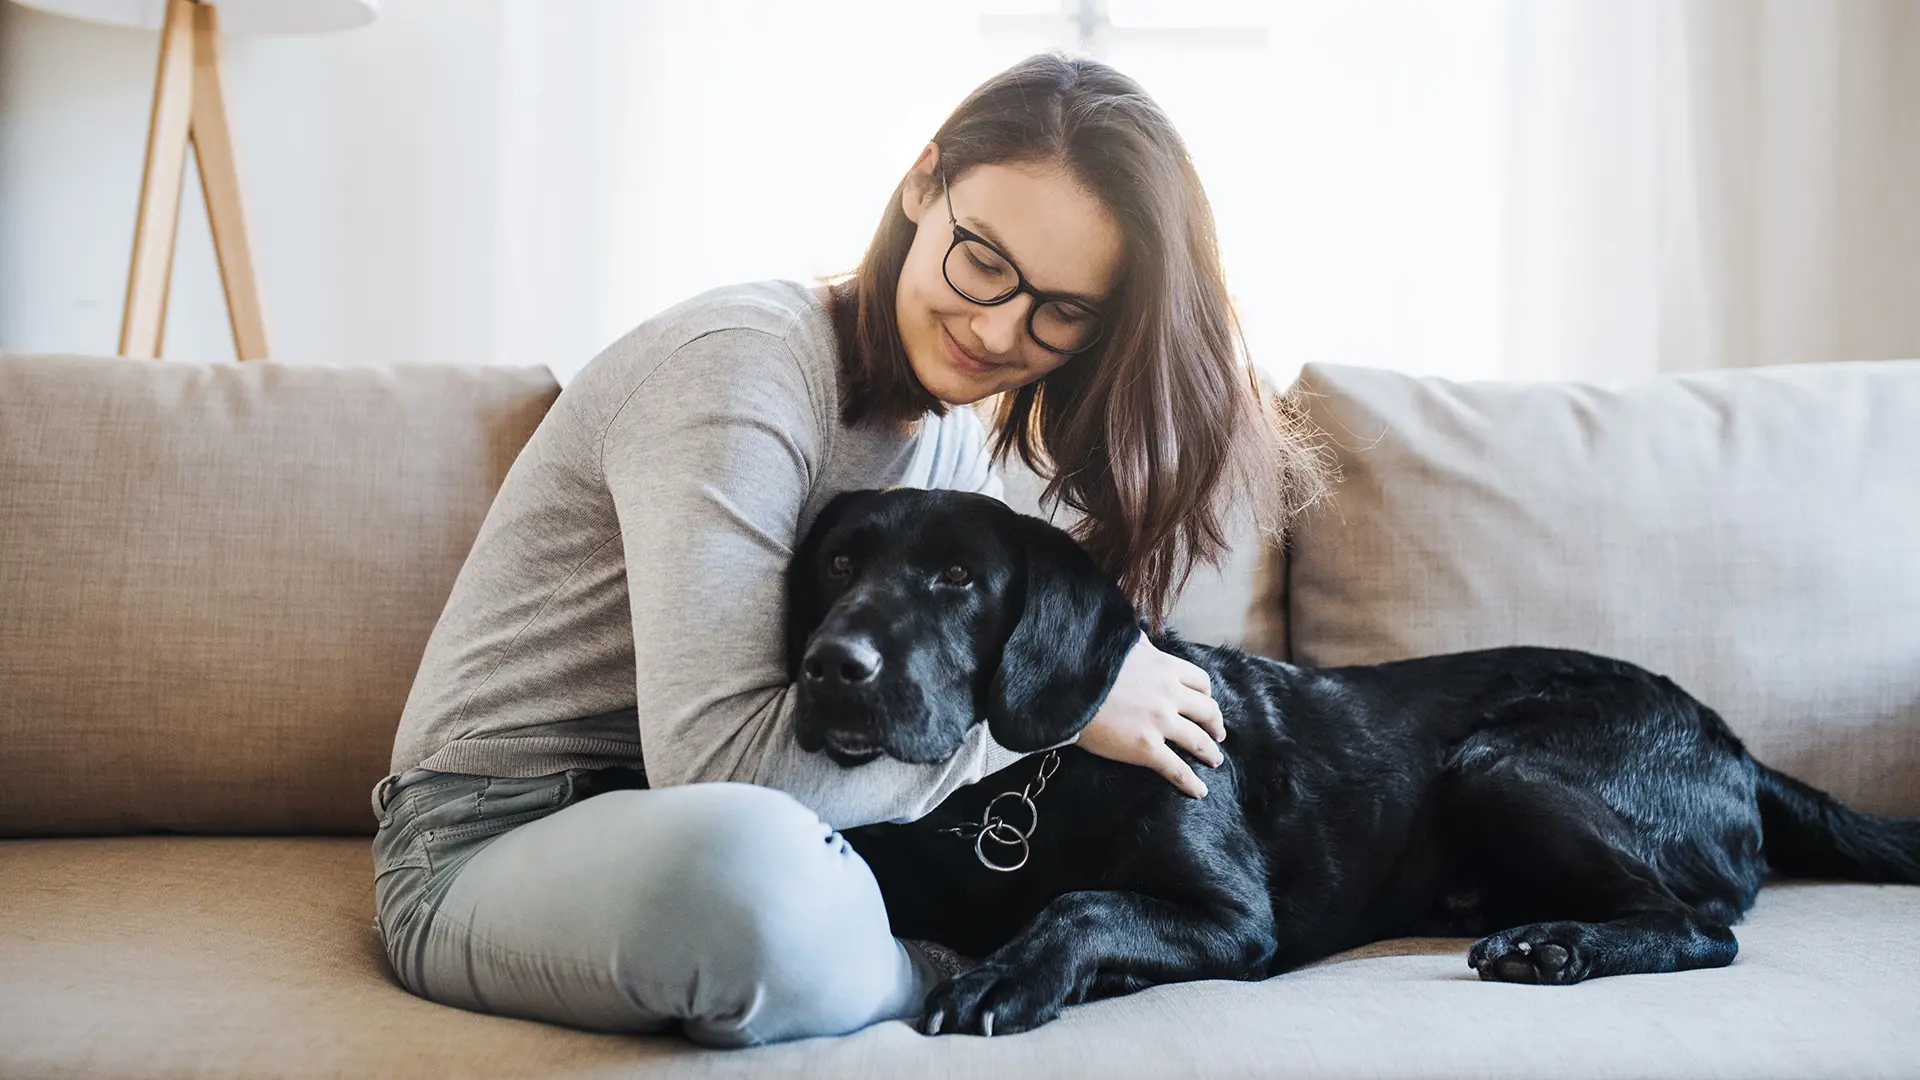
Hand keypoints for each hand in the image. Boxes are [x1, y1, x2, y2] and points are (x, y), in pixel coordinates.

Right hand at [1073, 632, 1225, 797]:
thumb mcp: (1121, 645)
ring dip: (1210, 752)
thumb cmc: (1088, 664)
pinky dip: (1192, 783)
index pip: (1200, 681)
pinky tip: (1199, 791)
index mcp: (1165, 667)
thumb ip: (1138, 645)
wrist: (1066, 686)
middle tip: (1217, 734)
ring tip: (1214, 760)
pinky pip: (1177, 769)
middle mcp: (1169, 694)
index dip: (1206, 695)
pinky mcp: (1146, 748)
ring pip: (1199, 741)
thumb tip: (1142, 639)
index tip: (1206, 702)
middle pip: (1207, 711)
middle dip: (1215, 724)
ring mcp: (1160, 722)